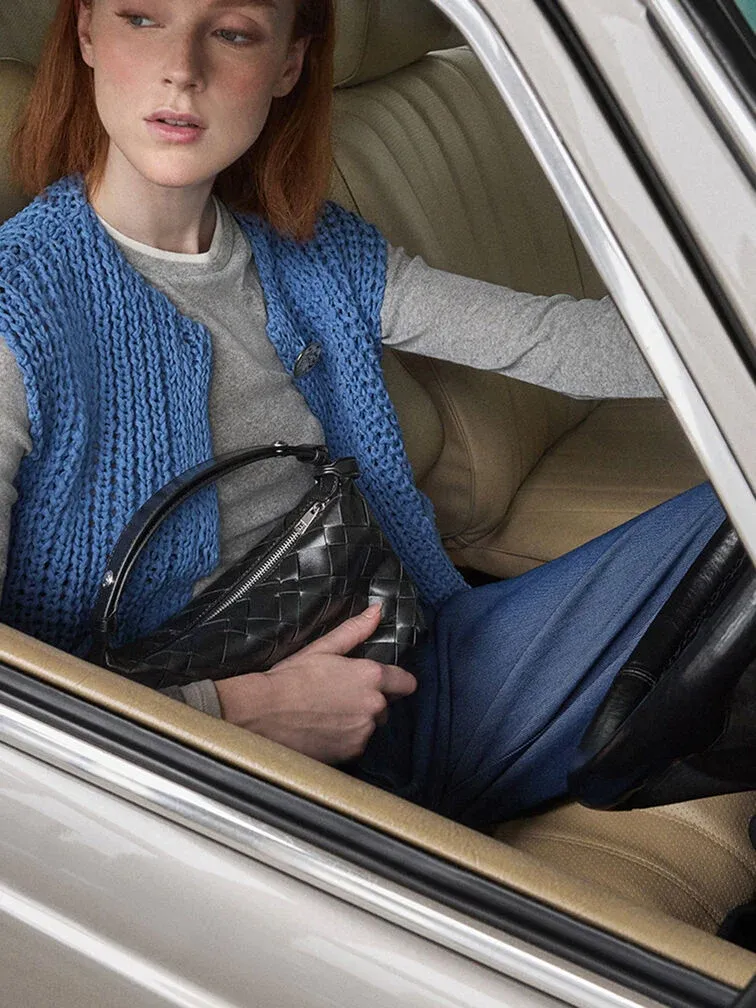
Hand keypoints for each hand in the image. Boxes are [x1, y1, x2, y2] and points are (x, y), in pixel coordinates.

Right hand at [214, 604, 416, 763]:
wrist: (263, 713)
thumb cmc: (290, 678)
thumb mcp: (323, 648)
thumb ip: (355, 630)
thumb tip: (377, 611)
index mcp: (371, 677)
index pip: (406, 682)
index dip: (397, 681)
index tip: (387, 683)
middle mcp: (374, 706)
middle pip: (386, 705)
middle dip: (371, 701)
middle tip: (342, 695)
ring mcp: (363, 732)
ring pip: (371, 725)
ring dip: (358, 720)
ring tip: (328, 713)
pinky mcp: (351, 753)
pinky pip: (357, 744)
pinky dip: (346, 738)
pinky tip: (324, 729)